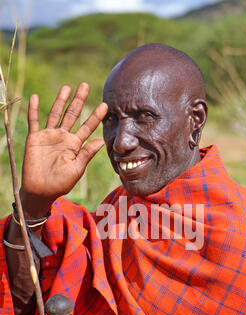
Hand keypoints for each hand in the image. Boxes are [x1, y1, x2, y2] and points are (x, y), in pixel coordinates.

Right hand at [21, 83, 106, 215]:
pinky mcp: (35, 138)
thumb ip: (87, 154)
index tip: (105, 105)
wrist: (41, 190)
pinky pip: (34, 121)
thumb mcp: (77, 169)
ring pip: (55, 114)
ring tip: (67, 87)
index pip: (87, 127)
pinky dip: (33, 110)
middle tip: (85, 85)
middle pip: (72, 114)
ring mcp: (49, 136)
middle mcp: (63, 137)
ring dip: (60, 101)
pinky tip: (34, 97)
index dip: (96, 116)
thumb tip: (101, 142)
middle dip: (79, 100)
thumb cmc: (61, 183)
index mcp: (75, 145)